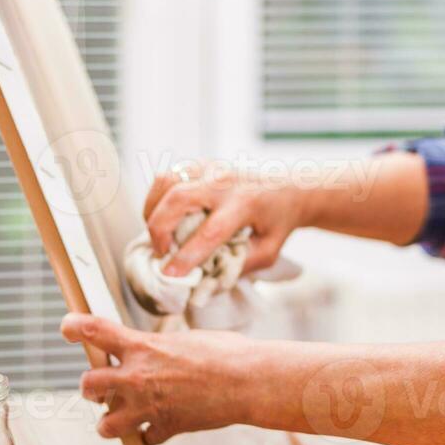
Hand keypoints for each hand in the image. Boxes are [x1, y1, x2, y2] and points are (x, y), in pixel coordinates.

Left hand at [61, 313, 255, 444]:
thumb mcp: (187, 339)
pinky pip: (146, 438)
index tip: (67, 328)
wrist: (249, 381)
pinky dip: (151, 434)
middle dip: (92, 387)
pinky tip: (161, 427)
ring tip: (121, 417)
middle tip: (102, 386)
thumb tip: (158, 352)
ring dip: (110, 421)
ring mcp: (148, 407)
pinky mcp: (166, 428)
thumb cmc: (228, 352)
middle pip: (87, 384)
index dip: (74, 327)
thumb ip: (162, 347)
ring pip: (105, 425)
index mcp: (143, 346)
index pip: (94, 331)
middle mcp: (137, 377)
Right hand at [143, 161, 310, 275]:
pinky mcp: (202, 164)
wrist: (292, 186)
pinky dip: (157, 196)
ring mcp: (211, 168)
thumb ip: (241, 265)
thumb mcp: (269, 249)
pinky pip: (168, 175)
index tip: (169, 273)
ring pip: (167, 181)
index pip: (211, 231)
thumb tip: (208, 280)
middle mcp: (226, 181)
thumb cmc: (279, 221)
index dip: (187, 254)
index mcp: (247, 203)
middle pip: (179, 198)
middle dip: (160, 228)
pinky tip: (162, 215)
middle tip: (161, 252)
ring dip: (153, 210)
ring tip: (158, 234)